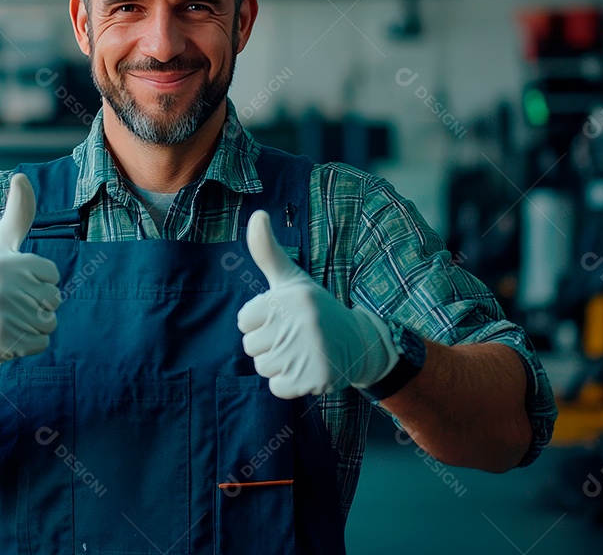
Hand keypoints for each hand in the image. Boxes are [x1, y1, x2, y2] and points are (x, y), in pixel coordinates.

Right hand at [0, 174, 60, 394]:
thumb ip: (16, 215)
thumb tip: (22, 176)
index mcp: (3, 263)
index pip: (52, 275)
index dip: (37, 282)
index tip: (12, 285)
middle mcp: (2, 287)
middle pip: (54, 299)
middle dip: (37, 305)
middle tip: (7, 306)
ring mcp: (2, 316)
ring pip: (50, 322)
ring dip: (34, 325)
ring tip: (7, 321)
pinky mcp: (4, 342)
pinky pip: (42, 343)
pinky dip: (29, 345)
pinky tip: (6, 337)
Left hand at [236, 210, 397, 398]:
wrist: (359, 343)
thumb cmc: (314, 309)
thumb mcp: (292, 279)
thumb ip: (267, 251)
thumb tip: (256, 214)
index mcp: (292, 298)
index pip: (244, 321)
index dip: (260, 321)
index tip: (283, 316)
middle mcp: (302, 324)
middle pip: (250, 347)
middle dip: (267, 344)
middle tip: (294, 335)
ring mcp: (309, 353)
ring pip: (262, 367)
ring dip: (278, 364)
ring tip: (301, 351)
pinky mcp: (315, 380)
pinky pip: (277, 388)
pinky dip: (288, 383)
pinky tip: (306, 368)